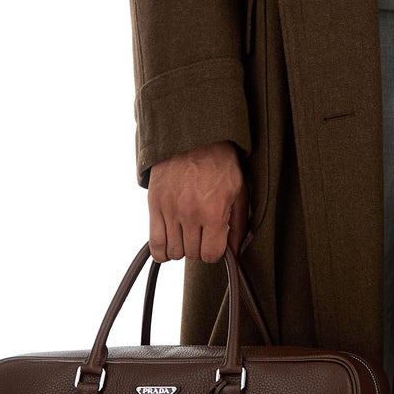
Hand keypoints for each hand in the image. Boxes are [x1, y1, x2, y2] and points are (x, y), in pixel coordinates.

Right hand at [147, 143, 248, 264]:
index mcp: (213, 212)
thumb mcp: (238, 192)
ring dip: (181, 248)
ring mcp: (169, 210)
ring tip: (186, 235)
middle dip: (198, 248)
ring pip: (173, 252)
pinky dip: (161, 251)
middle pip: (192, 254)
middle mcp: (190, 214)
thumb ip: (238, 225)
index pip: (211, 254)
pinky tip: (169, 244)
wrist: (192, 138)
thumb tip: (234, 252)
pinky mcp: (154, 205)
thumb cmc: (220, 164)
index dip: (214, 252)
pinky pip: (154, 243)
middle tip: (202, 235)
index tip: (215, 244)